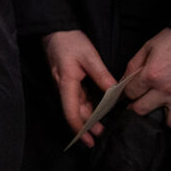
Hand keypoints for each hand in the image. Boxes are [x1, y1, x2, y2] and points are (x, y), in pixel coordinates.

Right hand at [43, 29, 116, 146]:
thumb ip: (101, 75)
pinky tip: (99, 109)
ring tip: (103, 126)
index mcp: (66, 83)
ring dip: (88, 117)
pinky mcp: (69, 80)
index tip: (89, 141)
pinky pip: (79, 97)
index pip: (70, 112)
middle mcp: (64, 87)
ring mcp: (66, 85)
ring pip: (77, 106)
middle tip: (102, 135)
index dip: (80, 129)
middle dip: (87, 126)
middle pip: (74, 112)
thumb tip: (114, 93)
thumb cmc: (70, 41)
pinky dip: (88, 106)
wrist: (56, 30)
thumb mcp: (89, 56)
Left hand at [123, 29, 170, 127]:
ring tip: (161, 105)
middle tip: (141, 98)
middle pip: (141, 110)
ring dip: (162, 115)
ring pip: (167, 122)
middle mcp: (165, 90)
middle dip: (138, 104)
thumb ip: (133, 66)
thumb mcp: (149, 46)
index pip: (129, 93)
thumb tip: (122, 81)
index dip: (127, 91)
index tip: (131, 90)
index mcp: (151, 75)